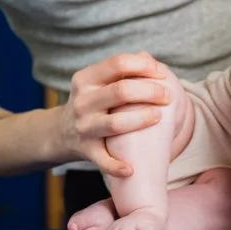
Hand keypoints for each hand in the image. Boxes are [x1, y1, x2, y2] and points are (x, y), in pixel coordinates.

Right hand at [61, 52, 170, 176]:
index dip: (144, 66)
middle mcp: (82, 102)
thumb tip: (151, 61)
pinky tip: (131, 169)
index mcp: (86, 79)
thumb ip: (121, 70)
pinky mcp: (86, 150)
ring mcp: (83, 127)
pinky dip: (116, 166)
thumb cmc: (93, 102)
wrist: (61, 132)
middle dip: (150, 92)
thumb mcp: (98, 82)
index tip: (161, 73)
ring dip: (141, 120)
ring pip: (115, 124)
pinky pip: (103, 160)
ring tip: (159, 116)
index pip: (118, 64)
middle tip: (168, 95)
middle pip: (121, 92)